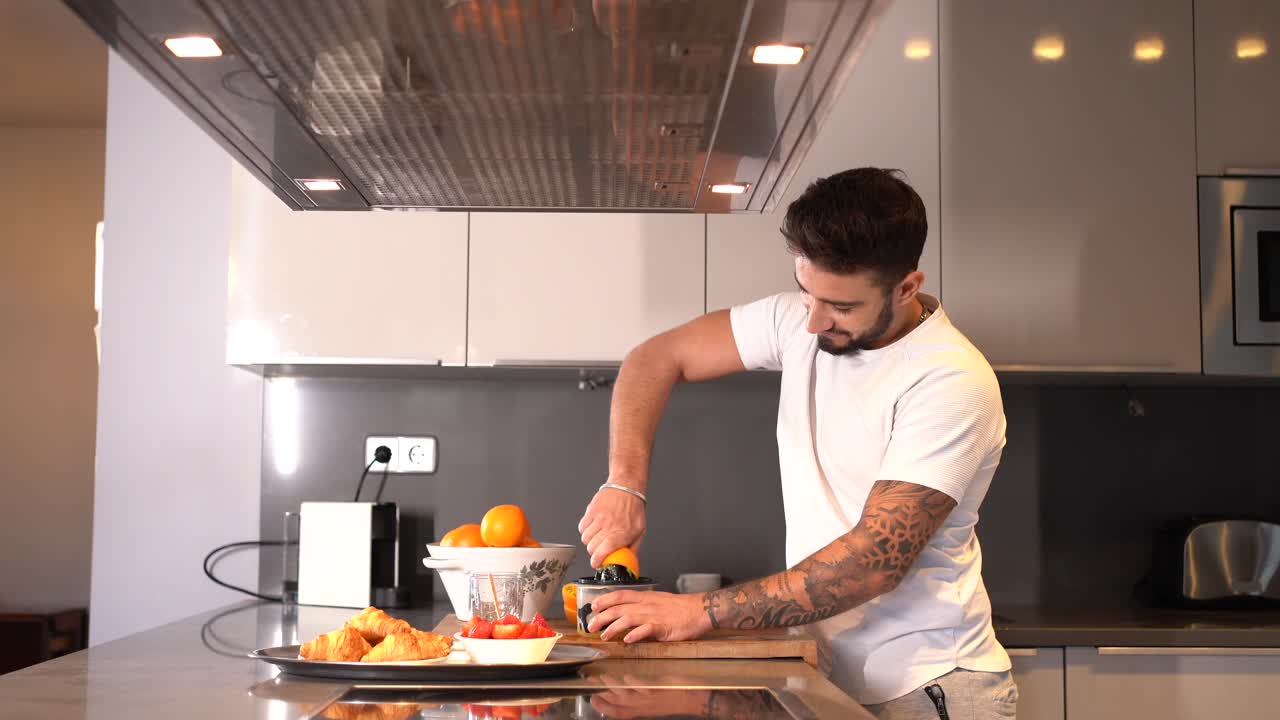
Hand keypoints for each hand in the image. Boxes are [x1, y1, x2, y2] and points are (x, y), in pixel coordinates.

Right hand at [578, 482, 645, 566]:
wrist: (626, 486)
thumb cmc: (634, 508)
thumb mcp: (640, 530)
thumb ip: (633, 548)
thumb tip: (628, 562)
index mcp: (623, 532)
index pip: (605, 550)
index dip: (597, 560)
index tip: (596, 563)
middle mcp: (610, 525)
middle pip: (592, 547)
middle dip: (594, 552)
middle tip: (598, 550)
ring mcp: (599, 518)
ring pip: (585, 538)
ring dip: (589, 541)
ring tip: (597, 537)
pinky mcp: (591, 511)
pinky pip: (581, 527)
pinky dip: (585, 530)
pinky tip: (593, 528)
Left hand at [586, 590, 711, 641]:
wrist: (701, 610)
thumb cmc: (681, 608)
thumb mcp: (659, 602)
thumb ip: (643, 607)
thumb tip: (627, 614)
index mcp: (646, 598)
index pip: (620, 595)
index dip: (605, 600)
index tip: (593, 606)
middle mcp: (647, 605)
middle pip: (619, 608)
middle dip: (602, 616)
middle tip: (590, 626)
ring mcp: (655, 615)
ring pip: (629, 618)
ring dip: (614, 627)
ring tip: (604, 635)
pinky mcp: (664, 627)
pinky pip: (647, 630)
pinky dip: (636, 634)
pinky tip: (627, 640)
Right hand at [590, 686, 710, 718]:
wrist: (696, 699)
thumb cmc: (675, 698)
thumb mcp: (654, 704)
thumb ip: (639, 699)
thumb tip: (625, 688)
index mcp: (641, 711)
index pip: (617, 713)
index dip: (603, 708)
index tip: (592, 699)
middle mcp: (643, 707)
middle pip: (618, 704)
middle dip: (603, 695)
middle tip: (590, 683)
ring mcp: (651, 699)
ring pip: (628, 696)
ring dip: (614, 687)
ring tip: (603, 677)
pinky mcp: (660, 690)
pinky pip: (645, 688)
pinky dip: (634, 684)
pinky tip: (626, 678)